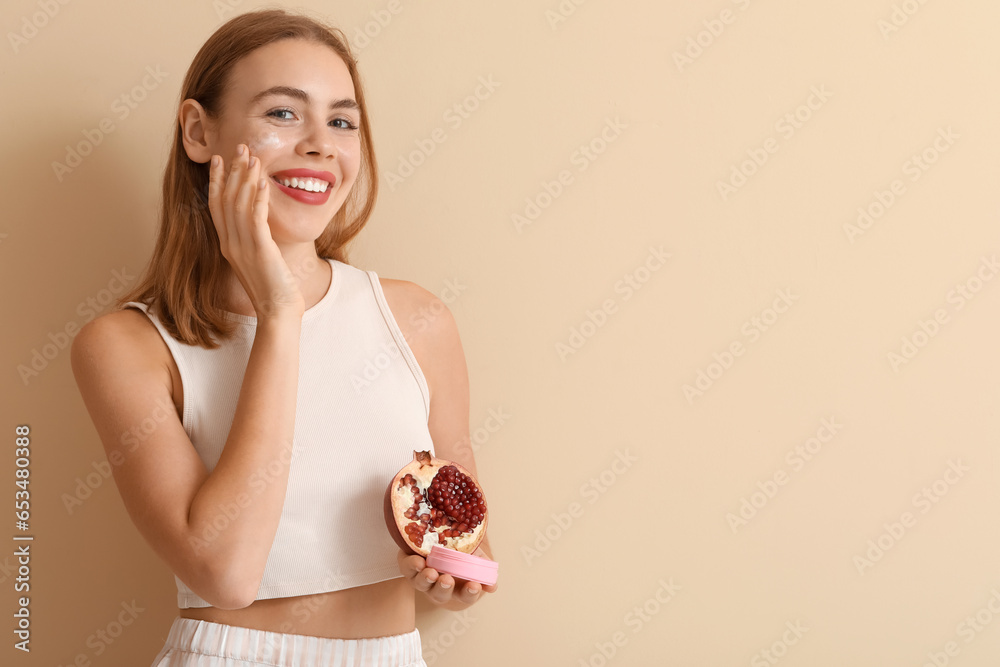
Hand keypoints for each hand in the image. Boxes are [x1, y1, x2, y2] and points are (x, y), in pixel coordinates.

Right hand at [207, 144, 304, 319]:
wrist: (277, 311)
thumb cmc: (273, 289)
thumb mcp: (259, 259)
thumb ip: (255, 240)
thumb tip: (260, 223)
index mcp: (228, 245)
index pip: (217, 206)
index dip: (217, 181)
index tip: (219, 161)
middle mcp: (230, 244)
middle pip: (225, 200)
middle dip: (232, 171)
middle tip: (239, 148)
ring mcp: (242, 247)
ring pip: (238, 205)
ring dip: (246, 179)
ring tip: (252, 157)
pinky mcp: (259, 251)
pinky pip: (255, 219)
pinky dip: (258, 198)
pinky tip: (264, 182)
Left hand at [397, 547, 498, 610]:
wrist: (439, 539)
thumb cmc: (460, 552)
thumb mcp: (475, 557)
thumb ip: (483, 568)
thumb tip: (492, 585)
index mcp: (458, 588)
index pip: (465, 595)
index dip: (470, 593)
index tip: (474, 585)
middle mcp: (438, 587)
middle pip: (440, 594)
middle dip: (444, 588)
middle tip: (448, 580)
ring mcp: (422, 577)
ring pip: (422, 583)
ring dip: (426, 579)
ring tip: (431, 572)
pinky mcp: (409, 565)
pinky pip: (407, 568)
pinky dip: (411, 565)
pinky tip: (417, 561)